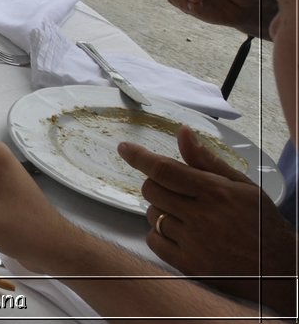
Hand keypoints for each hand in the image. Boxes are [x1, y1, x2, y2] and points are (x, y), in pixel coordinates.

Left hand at [123, 126, 296, 311]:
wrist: (281, 271)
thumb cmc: (263, 224)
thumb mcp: (243, 186)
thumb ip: (208, 161)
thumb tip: (182, 132)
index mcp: (215, 192)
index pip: (164, 169)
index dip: (139, 157)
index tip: (124, 148)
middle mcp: (201, 216)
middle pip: (151, 190)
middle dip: (156, 185)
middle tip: (176, 191)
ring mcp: (193, 243)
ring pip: (152, 214)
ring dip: (160, 210)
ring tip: (186, 216)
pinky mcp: (189, 266)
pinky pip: (153, 241)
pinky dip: (159, 234)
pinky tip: (179, 234)